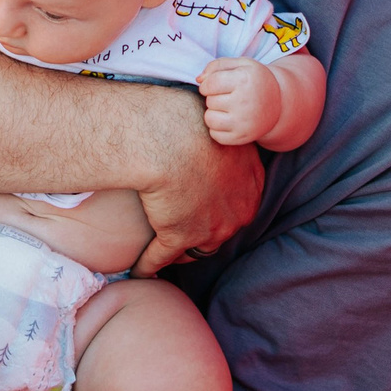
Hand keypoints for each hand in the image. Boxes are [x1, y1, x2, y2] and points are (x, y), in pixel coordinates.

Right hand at [132, 125, 264, 276]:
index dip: (222, 204)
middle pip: (221, 229)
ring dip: (180, 250)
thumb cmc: (193, 121)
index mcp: (251, 182)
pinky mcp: (179, 237)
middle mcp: (237, 211)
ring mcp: (211, 228)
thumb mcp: (221, 126)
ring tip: (162, 249)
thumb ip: (223, 138)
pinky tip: (139, 270)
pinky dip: (149, 264)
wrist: (172, 138)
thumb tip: (213, 130)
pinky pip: (161, 257)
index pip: (239, 202)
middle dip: (205, 231)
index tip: (206, 201)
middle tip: (185, 226)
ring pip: (196, 249)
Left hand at [197, 56, 279, 145]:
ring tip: (226, 108)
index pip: (209, 84)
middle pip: (209, 101)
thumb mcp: (241, 65)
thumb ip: (217, 66)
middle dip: (214, 97)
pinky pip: (215, 135)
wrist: (279, 103)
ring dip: (213, 113)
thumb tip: (199, 80)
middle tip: (229, 96)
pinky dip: (218, 128)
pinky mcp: (242, 137)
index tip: (214, 85)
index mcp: (244, 80)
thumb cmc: (254, 81)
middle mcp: (245, 102)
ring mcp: (244, 122)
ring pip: (209, 119)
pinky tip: (229, 120)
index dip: (207, 84)